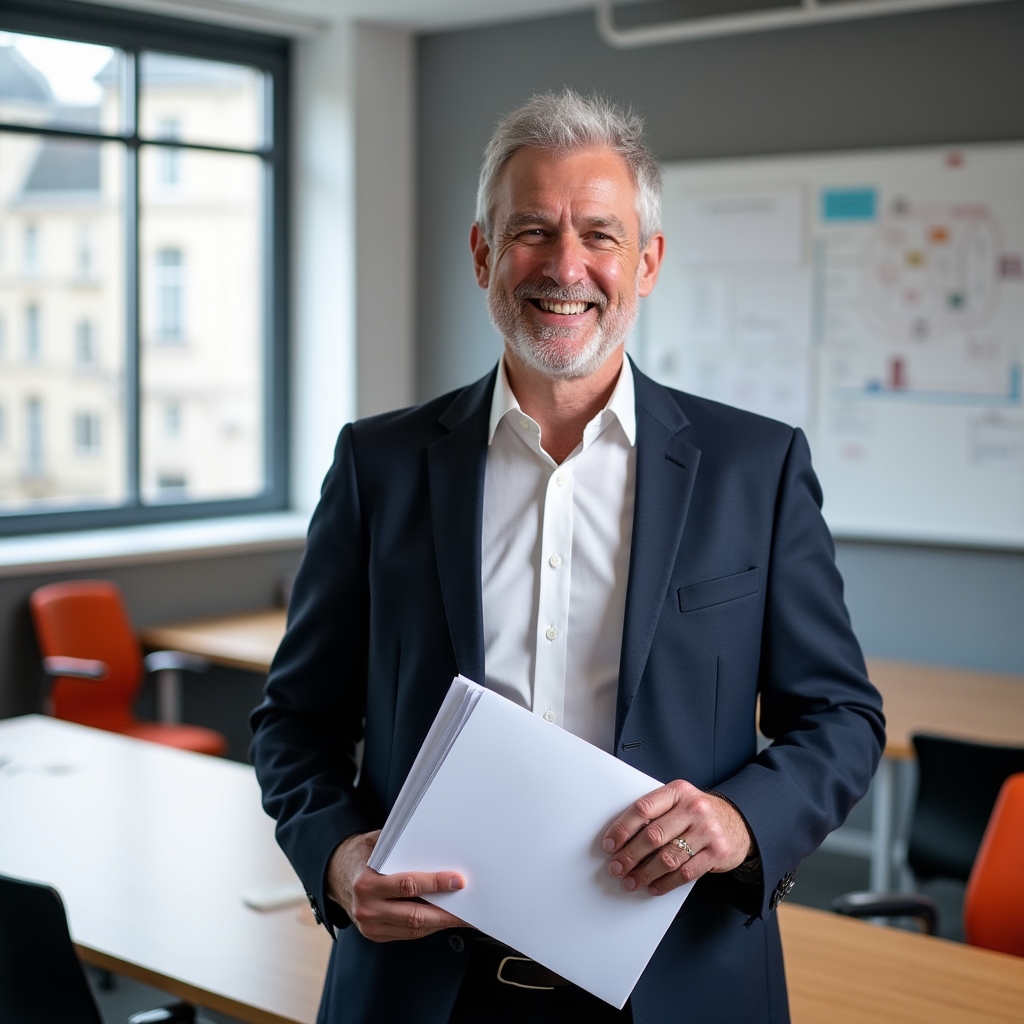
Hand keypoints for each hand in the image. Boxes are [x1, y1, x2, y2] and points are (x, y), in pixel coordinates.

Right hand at [326, 829, 467, 940]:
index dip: (435, 883)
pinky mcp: (375, 935)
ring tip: (462, 917)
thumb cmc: (360, 854)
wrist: (333, 874)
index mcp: (366, 883)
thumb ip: (400, 843)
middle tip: (469, 908)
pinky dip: (427, 927)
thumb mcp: (376, 841)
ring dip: (440, 923)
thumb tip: (435, 841)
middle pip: (415, 915)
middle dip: (446, 913)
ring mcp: (370, 926)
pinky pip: (407, 934)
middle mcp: (367, 908)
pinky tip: (442, 919)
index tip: (458, 881)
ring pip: (414, 929)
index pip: (408, 885)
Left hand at [601, 782, 753, 895]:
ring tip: (631, 880)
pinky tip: (653, 887)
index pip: (643, 808)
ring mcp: (707, 831)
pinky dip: (666, 883)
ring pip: (668, 858)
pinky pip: (685, 873)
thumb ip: (656, 812)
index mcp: (678, 791)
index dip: (622, 828)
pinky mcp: (717, 853)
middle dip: (630, 855)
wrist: (739, 822)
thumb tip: (622, 837)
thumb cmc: (698, 813)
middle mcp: (694, 809)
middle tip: (616, 867)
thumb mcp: (679, 801)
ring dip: (645, 873)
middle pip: (653, 836)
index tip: (609, 843)